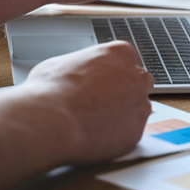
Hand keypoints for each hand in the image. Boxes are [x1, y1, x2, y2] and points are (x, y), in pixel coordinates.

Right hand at [19, 41, 152, 163]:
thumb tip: (75, 76)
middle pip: (140, 83)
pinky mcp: (137, 131)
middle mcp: (136, 76)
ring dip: (122, 115)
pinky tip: (97, 135)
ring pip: (137, 109)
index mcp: (120, 53)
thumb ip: (81, 68)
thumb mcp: (62, 64)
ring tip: (95, 121)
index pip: (128, 60)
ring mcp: (140, 104)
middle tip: (102, 103)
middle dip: (126, 92)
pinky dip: (118, 135)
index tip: (103, 83)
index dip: (114, 74)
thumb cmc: (50, 91)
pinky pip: (131, 132)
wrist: (51, 121)